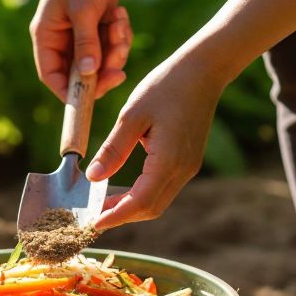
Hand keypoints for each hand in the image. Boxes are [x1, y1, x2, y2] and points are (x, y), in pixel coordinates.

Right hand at [30, 0, 131, 100]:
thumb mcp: (83, 10)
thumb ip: (86, 43)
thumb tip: (89, 74)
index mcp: (46, 36)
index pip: (51, 75)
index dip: (67, 92)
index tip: (87, 99)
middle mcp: (62, 40)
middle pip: (81, 74)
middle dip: (102, 72)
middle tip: (119, 72)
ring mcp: (81, 36)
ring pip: (101, 62)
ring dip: (116, 50)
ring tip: (119, 22)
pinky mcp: (99, 30)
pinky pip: (113, 48)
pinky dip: (121, 37)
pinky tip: (120, 14)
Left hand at [86, 55, 224, 229]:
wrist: (203, 71)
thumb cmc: (166, 86)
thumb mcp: (132, 115)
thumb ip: (113, 149)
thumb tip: (93, 177)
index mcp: (168, 160)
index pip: (140, 202)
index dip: (115, 216)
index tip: (93, 224)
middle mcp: (182, 170)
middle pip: (150, 208)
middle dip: (121, 215)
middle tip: (93, 215)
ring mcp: (188, 167)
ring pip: (158, 201)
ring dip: (131, 206)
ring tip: (103, 203)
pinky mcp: (188, 161)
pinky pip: (163, 188)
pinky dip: (142, 194)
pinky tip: (123, 188)